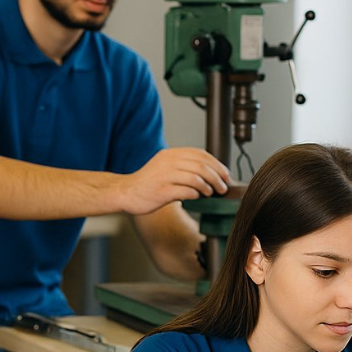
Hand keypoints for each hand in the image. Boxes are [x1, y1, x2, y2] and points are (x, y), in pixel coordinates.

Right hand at [116, 147, 230, 214]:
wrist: (126, 193)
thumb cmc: (148, 183)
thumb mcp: (165, 166)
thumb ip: (183, 166)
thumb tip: (209, 173)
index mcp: (171, 154)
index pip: (201, 154)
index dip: (217, 164)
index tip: (225, 174)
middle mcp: (169, 162)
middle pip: (202, 166)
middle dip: (217, 176)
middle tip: (223, 186)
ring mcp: (165, 176)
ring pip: (197, 178)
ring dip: (209, 186)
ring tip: (212, 193)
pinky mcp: (163, 191)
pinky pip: (187, 191)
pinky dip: (197, 194)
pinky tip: (199, 197)